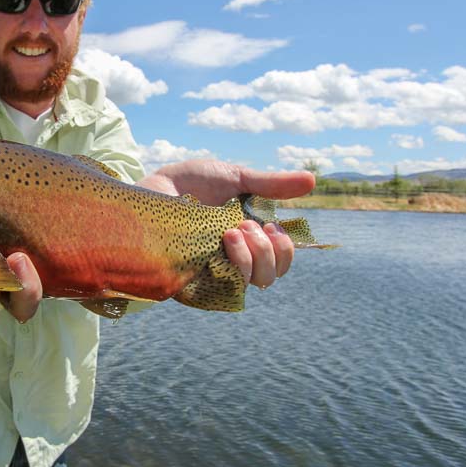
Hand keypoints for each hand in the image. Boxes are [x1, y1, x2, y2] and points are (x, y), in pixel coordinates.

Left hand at [138, 159, 315, 288]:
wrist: (152, 185)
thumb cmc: (189, 182)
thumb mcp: (235, 178)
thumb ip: (271, 185)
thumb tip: (313, 181)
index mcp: (248, 239)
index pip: (279, 263)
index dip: (285, 251)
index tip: (272, 226)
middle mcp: (232, 259)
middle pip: (268, 277)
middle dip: (267, 251)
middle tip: (245, 225)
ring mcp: (212, 270)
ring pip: (248, 284)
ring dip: (250, 257)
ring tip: (230, 231)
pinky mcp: (190, 279)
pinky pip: (219, 288)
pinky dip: (229, 266)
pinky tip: (219, 244)